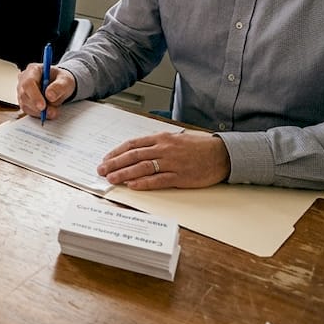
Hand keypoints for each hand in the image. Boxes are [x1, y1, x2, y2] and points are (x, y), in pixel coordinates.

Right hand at [16, 63, 75, 120]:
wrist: (61, 86)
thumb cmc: (62, 80)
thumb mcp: (66, 81)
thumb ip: (59, 87)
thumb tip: (49, 96)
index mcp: (33, 70)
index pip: (28, 83)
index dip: (34, 95)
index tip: (43, 106)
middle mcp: (24, 79)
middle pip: (24, 95)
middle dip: (37, 106)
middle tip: (51, 113)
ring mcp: (23, 91)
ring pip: (25, 104)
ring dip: (39, 112)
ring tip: (53, 112)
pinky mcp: (25, 101)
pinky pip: (28, 110)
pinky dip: (38, 114)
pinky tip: (48, 112)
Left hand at [97, 132, 230, 189]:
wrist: (222, 154)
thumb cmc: (199, 146)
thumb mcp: (175, 138)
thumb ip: (157, 144)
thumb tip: (138, 150)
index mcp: (161, 138)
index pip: (132, 144)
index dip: (116, 152)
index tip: (106, 158)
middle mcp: (164, 149)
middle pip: (133, 156)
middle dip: (114, 163)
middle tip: (101, 170)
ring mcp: (171, 163)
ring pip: (142, 168)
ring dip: (124, 173)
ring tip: (112, 178)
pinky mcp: (180, 176)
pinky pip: (158, 180)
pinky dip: (143, 183)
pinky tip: (132, 185)